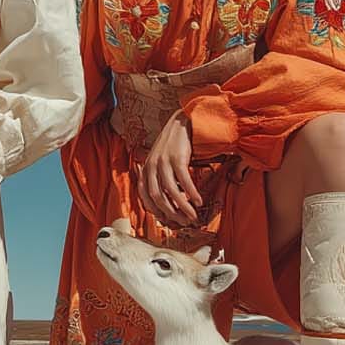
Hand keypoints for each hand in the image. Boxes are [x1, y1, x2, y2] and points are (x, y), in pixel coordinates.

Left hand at [137, 111, 203, 227]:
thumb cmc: (172, 145)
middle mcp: (151, 167)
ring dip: (183, 207)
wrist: (181, 122)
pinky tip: (198, 201)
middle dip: (171, 213)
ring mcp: (163, 162)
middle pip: (158, 198)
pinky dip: (191, 193)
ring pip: (171, 192)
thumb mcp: (160, 161)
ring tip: (193, 216)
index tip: (168, 220)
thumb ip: (159, 178)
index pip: (146, 197)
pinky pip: (184, 181)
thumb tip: (168, 202)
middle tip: (184, 222)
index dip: (157, 211)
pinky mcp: (177, 158)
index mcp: (145, 170)